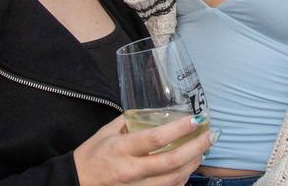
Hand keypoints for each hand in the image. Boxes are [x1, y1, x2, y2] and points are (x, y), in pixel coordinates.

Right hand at [75, 113, 210, 185]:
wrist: (77, 182)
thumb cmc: (92, 154)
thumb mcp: (107, 131)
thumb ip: (131, 120)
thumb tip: (154, 109)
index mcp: (122, 149)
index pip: (155, 138)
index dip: (178, 129)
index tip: (196, 119)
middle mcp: (131, 170)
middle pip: (171, 162)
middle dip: (196, 148)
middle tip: (211, 135)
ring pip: (174, 179)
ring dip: (193, 163)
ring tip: (203, 149)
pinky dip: (182, 178)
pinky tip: (189, 167)